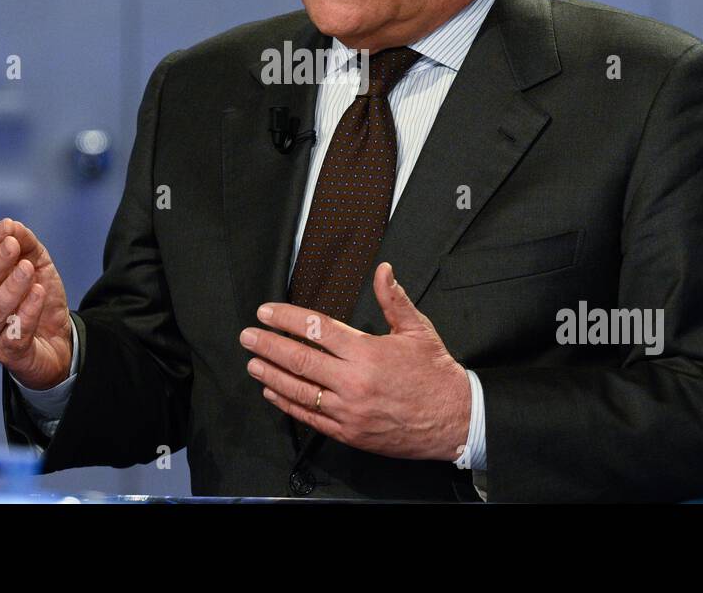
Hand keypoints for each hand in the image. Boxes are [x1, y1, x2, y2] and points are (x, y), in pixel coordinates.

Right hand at [0, 217, 72, 390]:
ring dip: (11, 287)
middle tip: (13, 246)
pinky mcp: (9, 353)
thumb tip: (12, 225)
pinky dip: (27, 312)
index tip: (8, 228)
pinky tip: (38, 293)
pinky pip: (15, 333)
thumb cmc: (38, 299)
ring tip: (28, 270)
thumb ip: (25, 244)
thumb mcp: (37, 264)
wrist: (58, 340)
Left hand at [239, 262, 471, 462]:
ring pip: (299, 391)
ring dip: (271, 375)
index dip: (287, 319)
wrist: (455, 419)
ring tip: (253, 363)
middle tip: (248, 336)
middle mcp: (354, 381)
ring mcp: (349, 411)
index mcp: (367, 352)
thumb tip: (382, 270)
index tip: (267, 313)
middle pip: (300, 360)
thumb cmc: (436, 373)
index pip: (316, 329)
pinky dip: (288, 404)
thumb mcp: (417, 330)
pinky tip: (273, 393)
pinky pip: (311, 417)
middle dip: (269, 346)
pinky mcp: (350, 433)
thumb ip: (393, 299)